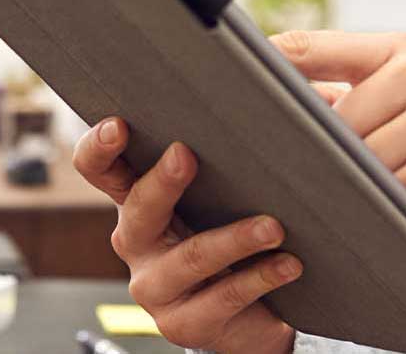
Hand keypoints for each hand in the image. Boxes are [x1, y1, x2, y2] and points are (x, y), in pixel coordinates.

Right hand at [71, 117, 301, 353]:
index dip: (100, 147)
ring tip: (274, 226)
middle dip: (163, 182)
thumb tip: (305, 80)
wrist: (254, 316)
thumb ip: (245, 141)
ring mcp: (155, 287)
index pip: (99, 169)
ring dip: (234, 238)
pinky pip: (223, 298)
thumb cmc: (239, 233)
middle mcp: (136, 242)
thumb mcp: (230, 190)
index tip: (120, 125)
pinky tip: (288, 264)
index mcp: (137, 201)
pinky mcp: (184, 325)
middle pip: (138, 209)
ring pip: (190, 258)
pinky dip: (260, 276)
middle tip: (187, 155)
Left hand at [272, 30, 405, 266]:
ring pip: (357, 158)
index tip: (216, 90)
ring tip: (346, 198)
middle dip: (309, 152)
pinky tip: (389, 213)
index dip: (256, 68)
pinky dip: (386, 207)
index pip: (305, 48)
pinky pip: (396, 189)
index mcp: (396, 50)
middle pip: (325, 118)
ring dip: (350, 186)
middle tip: (284, 176)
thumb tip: (276, 108)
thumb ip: (355, 97)